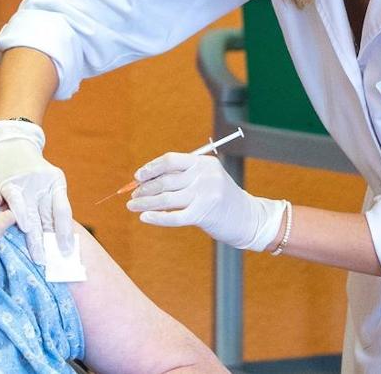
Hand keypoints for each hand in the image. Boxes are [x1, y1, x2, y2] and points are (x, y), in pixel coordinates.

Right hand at [0, 120, 73, 262]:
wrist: (11, 143)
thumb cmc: (30, 168)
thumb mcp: (46, 181)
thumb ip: (49, 204)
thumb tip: (54, 236)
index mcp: (56, 183)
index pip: (63, 211)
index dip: (65, 232)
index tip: (67, 251)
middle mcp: (44, 185)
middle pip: (49, 217)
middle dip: (52, 241)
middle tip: (56, 261)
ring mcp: (27, 184)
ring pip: (33, 215)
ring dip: (36, 238)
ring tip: (40, 257)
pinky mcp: (9, 184)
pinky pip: (16, 201)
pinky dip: (20, 215)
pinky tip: (23, 228)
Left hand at [126, 152, 284, 251]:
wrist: (248, 219)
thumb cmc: (221, 200)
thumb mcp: (207, 180)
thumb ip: (183, 178)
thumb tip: (147, 181)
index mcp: (204, 163)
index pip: (171, 160)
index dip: (151, 168)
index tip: (138, 176)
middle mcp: (204, 176)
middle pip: (166, 180)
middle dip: (144, 188)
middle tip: (132, 195)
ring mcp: (205, 195)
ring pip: (165, 198)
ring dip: (145, 203)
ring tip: (132, 206)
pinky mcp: (204, 214)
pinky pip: (173, 217)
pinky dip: (156, 217)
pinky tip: (144, 218)